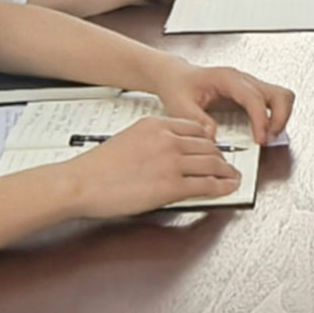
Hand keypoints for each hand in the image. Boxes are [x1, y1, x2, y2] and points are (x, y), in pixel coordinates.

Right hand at [61, 111, 238, 217]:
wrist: (81, 183)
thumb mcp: (129, 139)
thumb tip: (167, 152)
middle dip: (222, 156)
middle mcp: (167, 139)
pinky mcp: (172, 186)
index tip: (214, 147)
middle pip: (208, 145)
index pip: (195, 128)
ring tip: (232, 176)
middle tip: (227, 163)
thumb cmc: (97, 167)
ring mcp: (172, 162)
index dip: (209, 140)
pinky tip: (227, 188)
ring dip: (227, 171)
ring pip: (213, 163)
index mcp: (155, 124)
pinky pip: (207, 184)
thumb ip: (152, 140)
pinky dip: (222, 186)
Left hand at [168, 60, 293, 141]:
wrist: (176, 77)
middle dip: (280, 118)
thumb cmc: (179, 86)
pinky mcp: (251, 95)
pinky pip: (273, 104)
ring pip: (281, 97)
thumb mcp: (180, 106)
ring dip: (280, 118)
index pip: (255, 98)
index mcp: (228, 79)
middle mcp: (244, 80)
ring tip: (268, 136)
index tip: (260, 139)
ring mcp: (250, 86)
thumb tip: (214, 136)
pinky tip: (262, 132)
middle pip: (279, 94)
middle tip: (269, 138)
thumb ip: (197, 121)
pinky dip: (274, 119)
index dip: (261, 120)